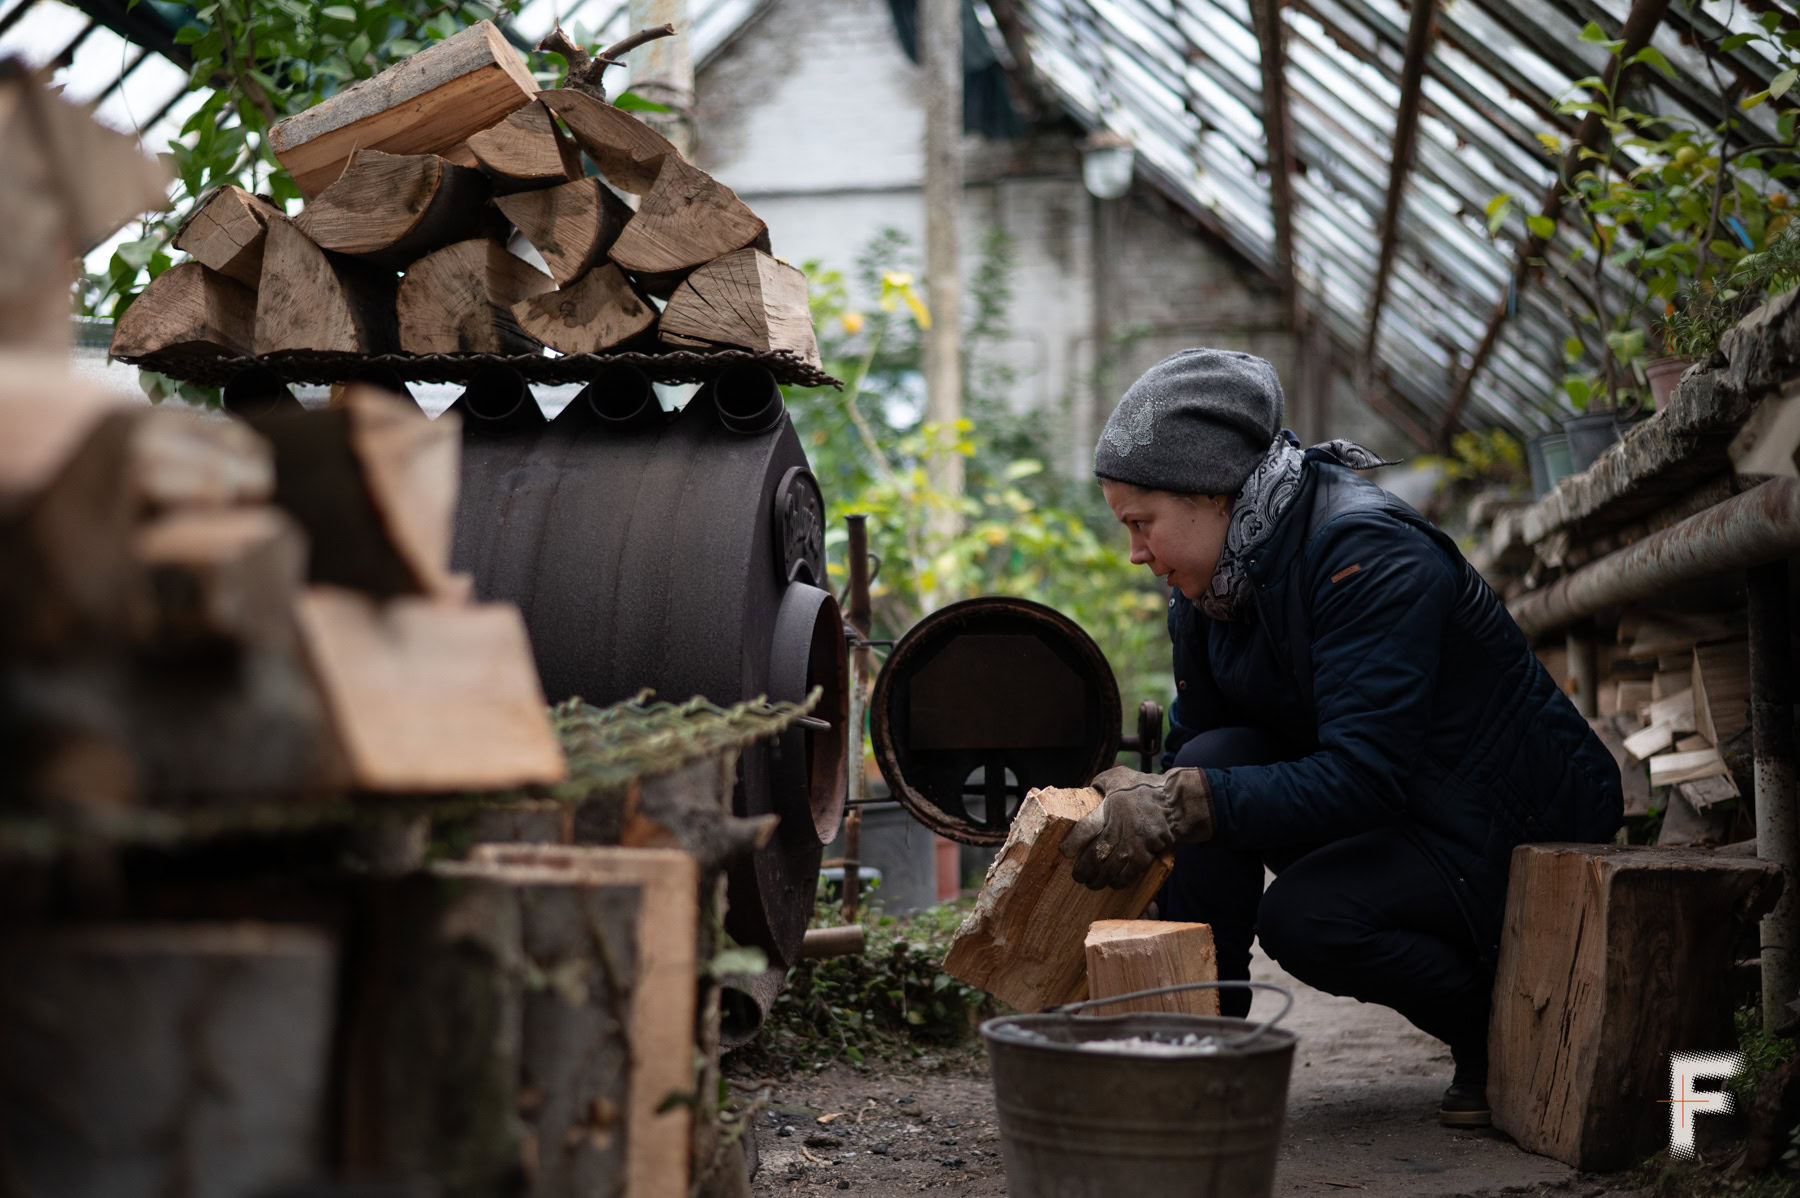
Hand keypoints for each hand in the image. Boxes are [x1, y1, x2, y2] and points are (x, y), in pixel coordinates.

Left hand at [1059, 766, 1215, 890]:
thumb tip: (1084, 792)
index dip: (1072, 843)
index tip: (1065, 851)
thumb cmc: (1142, 788)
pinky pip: (1129, 874)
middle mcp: (1119, 829)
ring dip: (1099, 880)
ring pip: (1110, 869)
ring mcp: (1133, 844)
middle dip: (1084, 869)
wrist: (1173, 801)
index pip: (1084, 829)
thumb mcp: (1117, 777)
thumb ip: (1098, 784)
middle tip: (1078, 876)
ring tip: (1092, 883)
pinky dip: (1119, 881)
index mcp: (1108, 808)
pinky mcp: (1146, 854)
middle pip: (1095, 856)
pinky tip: (1113, 883)